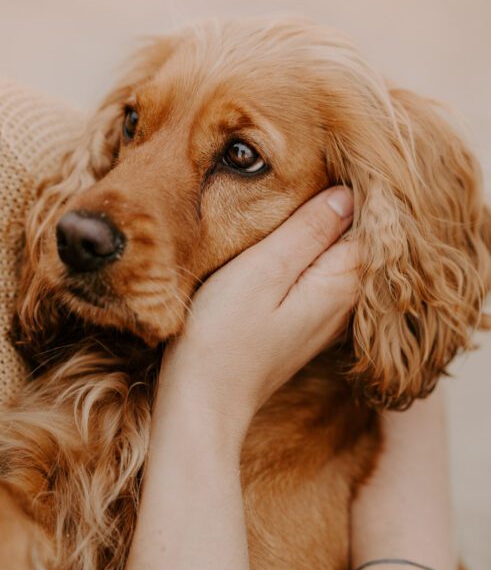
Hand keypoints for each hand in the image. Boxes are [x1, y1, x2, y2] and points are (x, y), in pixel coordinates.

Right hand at [159, 186, 356, 443]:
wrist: (201, 403)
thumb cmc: (223, 336)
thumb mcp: (263, 270)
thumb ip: (307, 230)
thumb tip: (345, 192)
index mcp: (341, 282)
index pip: (369, 221)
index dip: (348, 190)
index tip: (315, 166)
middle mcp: (343, 302)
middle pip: (353, 239)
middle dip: (333, 209)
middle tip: (294, 179)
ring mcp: (324, 317)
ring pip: (332, 258)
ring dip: (315, 231)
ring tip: (282, 205)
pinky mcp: (301, 326)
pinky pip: (316, 277)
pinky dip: (302, 256)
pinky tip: (276, 245)